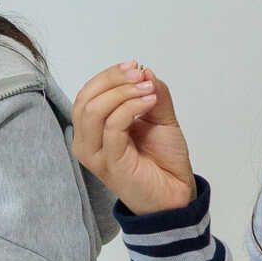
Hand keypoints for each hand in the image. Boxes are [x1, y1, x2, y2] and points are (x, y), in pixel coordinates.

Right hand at [72, 62, 197, 215]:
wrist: (175, 194)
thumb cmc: (162, 160)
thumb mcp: (159, 117)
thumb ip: (152, 93)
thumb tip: (144, 71)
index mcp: (92, 130)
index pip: (87, 94)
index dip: (108, 76)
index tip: (135, 66)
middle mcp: (86, 142)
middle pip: (86, 99)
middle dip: (113, 80)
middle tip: (140, 75)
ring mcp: (95, 154)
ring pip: (94, 110)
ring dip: (123, 93)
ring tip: (148, 91)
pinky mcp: (110, 163)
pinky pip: (112, 127)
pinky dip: (130, 107)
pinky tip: (149, 103)